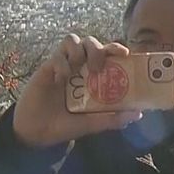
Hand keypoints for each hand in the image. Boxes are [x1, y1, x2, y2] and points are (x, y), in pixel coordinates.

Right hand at [12, 34, 142, 146]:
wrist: (36, 132)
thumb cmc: (64, 125)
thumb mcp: (91, 124)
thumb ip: (112, 119)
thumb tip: (138, 114)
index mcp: (94, 77)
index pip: (108, 55)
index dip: (117, 49)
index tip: (126, 53)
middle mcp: (80, 67)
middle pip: (93, 43)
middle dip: (98, 49)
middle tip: (98, 67)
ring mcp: (64, 65)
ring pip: (75, 40)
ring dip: (80, 51)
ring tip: (78, 68)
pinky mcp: (48, 67)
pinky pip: (58, 54)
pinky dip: (62, 63)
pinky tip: (60, 80)